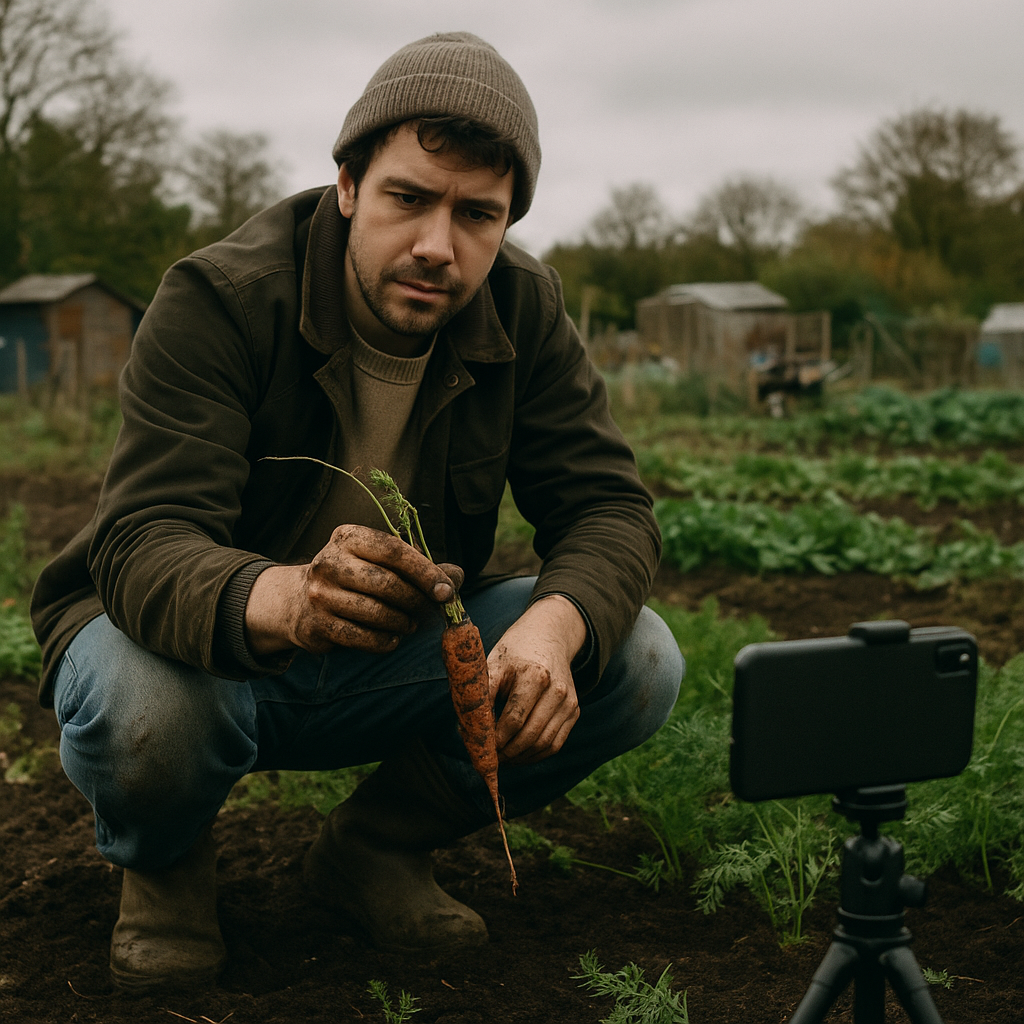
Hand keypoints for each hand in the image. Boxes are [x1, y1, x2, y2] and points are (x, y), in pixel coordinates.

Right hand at [245, 525, 460, 655]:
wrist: (300, 601)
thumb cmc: (356, 577)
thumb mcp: (382, 562)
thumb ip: (421, 567)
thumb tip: (457, 577)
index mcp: (348, 537)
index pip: (393, 551)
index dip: (424, 572)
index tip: (446, 591)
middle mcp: (329, 562)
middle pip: (386, 584)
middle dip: (416, 601)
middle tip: (429, 610)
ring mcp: (319, 595)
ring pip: (376, 613)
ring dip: (402, 623)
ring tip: (409, 623)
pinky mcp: (316, 625)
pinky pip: (363, 638)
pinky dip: (385, 641)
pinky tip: (392, 637)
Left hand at [487, 595, 586, 764]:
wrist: (548, 637)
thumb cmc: (516, 653)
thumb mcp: (495, 664)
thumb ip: (483, 694)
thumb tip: (469, 727)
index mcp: (535, 676)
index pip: (514, 719)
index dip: (497, 739)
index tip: (483, 747)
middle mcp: (556, 691)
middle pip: (530, 736)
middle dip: (508, 753)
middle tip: (491, 758)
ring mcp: (569, 702)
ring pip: (545, 745)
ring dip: (522, 757)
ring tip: (504, 758)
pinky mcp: (574, 711)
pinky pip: (556, 744)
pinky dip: (537, 755)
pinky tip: (520, 754)